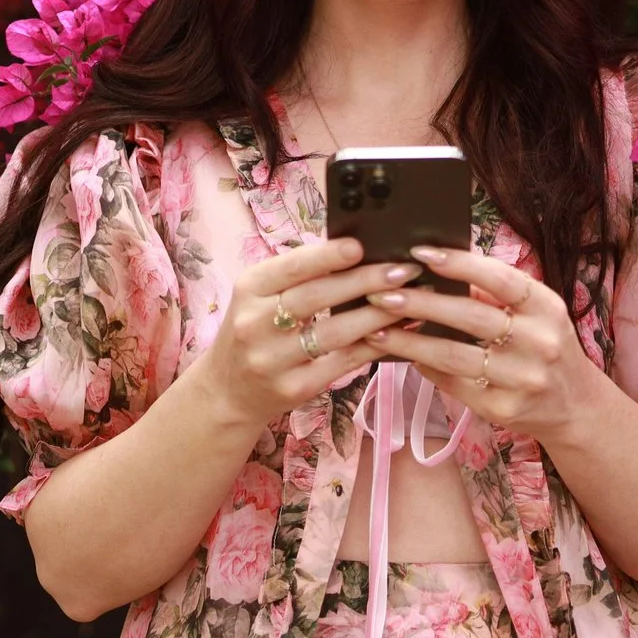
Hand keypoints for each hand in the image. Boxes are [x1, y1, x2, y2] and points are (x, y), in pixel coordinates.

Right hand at [187, 238, 419, 429]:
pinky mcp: (294, 388)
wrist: (229, 391)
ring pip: (334, 332)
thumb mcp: (260, 297)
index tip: (361, 246)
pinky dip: (372, 346)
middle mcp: (255, 323)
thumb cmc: (255, 331)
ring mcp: (273, 360)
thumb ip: (297, 275)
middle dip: (364, 281)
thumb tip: (355, 251)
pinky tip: (395, 333)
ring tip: (409, 300)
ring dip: (377, 315)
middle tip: (402, 270)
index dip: (327, 256)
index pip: (292, 267)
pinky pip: (342, 363)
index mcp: (249, 289)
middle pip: (317, 297)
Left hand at [364, 246, 605, 441]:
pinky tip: (404, 356)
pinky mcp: (502, 408)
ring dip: (410, 340)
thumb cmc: (545, 346)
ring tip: (378, 328)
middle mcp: (539, 342)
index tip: (420, 252)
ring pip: (454, 355)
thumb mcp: (537, 313)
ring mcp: (521, 379)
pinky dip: (425, 367)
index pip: (500, 278)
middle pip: (470, 316)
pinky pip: (453, 384)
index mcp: (546, 307)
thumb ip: (496, 292)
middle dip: (421, 302)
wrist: (576, 407)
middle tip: (381, 293)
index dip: (460, 263)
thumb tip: (439, 266)